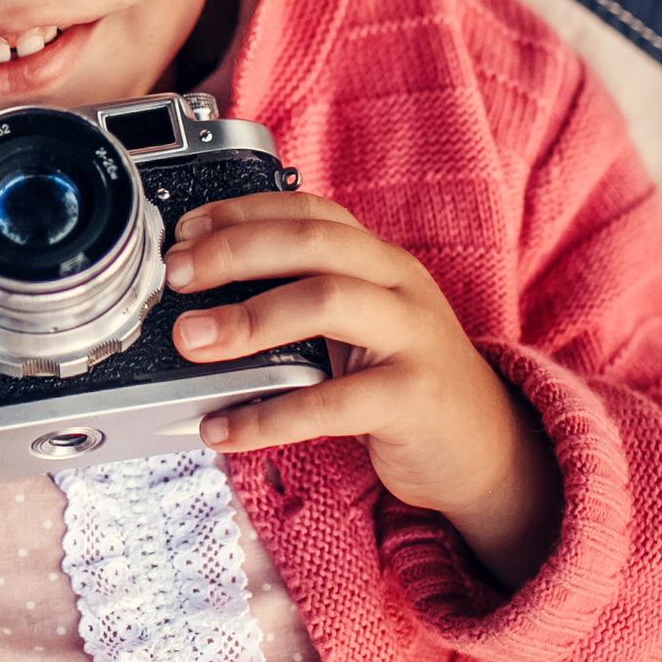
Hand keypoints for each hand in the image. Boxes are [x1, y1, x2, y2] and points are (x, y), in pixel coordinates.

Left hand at [165, 192, 563, 589]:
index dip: (242, 213)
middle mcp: (399, 285)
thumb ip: (301, 300)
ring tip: (190, 342)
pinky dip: (269, 416)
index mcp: (379, 260)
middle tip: (176, 277)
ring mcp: (413, 337)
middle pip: (315, 244)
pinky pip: (333, 402)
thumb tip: (204, 296)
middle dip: (236, 251)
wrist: (486, 449)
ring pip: (327, 302)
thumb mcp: (358, 326)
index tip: (184, 230)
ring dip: (248, 320)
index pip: (308, 213)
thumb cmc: (403, 381)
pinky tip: (224, 429)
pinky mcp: (414, 399)